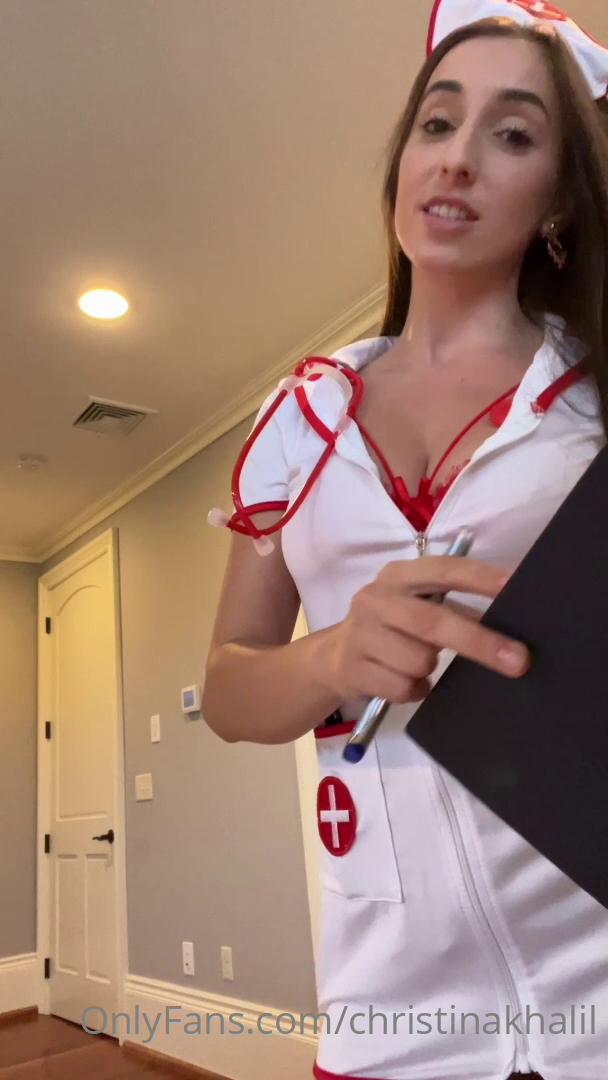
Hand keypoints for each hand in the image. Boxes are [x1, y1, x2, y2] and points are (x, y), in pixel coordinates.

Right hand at [322, 556, 529, 704]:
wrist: (332, 658)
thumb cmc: (390, 628)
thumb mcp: (415, 605)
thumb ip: (452, 607)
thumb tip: (510, 623)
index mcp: (398, 575)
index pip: (444, 571)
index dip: (481, 578)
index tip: (516, 587)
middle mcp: (377, 599)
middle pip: (434, 622)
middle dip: (480, 642)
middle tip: (520, 660)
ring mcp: (361, 634)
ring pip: (420, 661)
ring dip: (430, 670)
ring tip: (419, 664)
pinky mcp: (354, 668)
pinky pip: (404, 687)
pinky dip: (414, 689)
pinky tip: (403, 680)